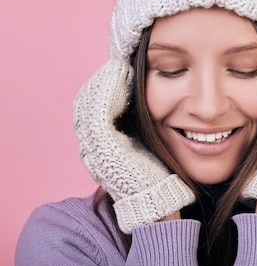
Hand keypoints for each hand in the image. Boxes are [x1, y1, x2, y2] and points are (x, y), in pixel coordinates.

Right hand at [73, 59, 194, 233]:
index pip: (90, 107)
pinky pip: (100, 111)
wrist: (160, 202)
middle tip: (119, 62)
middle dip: (102, 81)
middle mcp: (90, 149)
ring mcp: (93, 150)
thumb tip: (142, 93)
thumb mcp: (144, 143)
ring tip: (121, 65)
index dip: (103, 86)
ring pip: (89, 104)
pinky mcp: (104, 150)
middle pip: (85, 103)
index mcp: (98, 147)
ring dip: (105, 81)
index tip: (121, 69)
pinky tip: (123, 76)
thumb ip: (136, 123)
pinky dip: (109, 90)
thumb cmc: (159, 173)